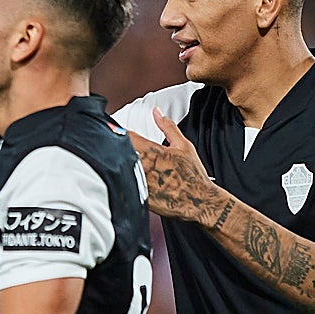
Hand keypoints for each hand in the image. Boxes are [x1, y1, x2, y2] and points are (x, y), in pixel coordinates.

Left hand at [126, 107, 226, 223]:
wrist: (199, 201)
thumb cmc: (193, 175)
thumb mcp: (183, 145)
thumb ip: (167, 127)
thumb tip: (157, 112)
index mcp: (153, 151)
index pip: (126, 137)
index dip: (118, 132)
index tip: (114, 131)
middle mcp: (144, 167)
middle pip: (119, 154)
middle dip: (116, 150)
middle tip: (116, 149)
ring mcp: (140, 183)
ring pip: (120, 170)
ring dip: (118, 166)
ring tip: (122, 166)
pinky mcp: (139, 197)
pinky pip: (125, 187)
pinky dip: (123, 182)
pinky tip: (129, 182)